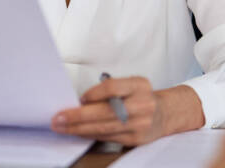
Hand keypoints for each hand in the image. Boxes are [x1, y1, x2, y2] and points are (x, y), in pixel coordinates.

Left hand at [50, 77, 204, 145]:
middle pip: (106, 112)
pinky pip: (109, 137)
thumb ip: (111, 89)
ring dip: (80, 129)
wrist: (165, 114)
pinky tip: (79, 132)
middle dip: (78, 116)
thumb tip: (81, 100)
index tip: (79, 99)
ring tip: (63, 127)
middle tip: (59, 118)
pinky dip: (91, 135)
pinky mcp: (136, 139)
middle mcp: (142, 104)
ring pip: (105, 128)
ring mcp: (140, 124)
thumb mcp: (131, 84)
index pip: (113, 87)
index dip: (94, 93)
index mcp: (139, 85)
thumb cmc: (141, 96)